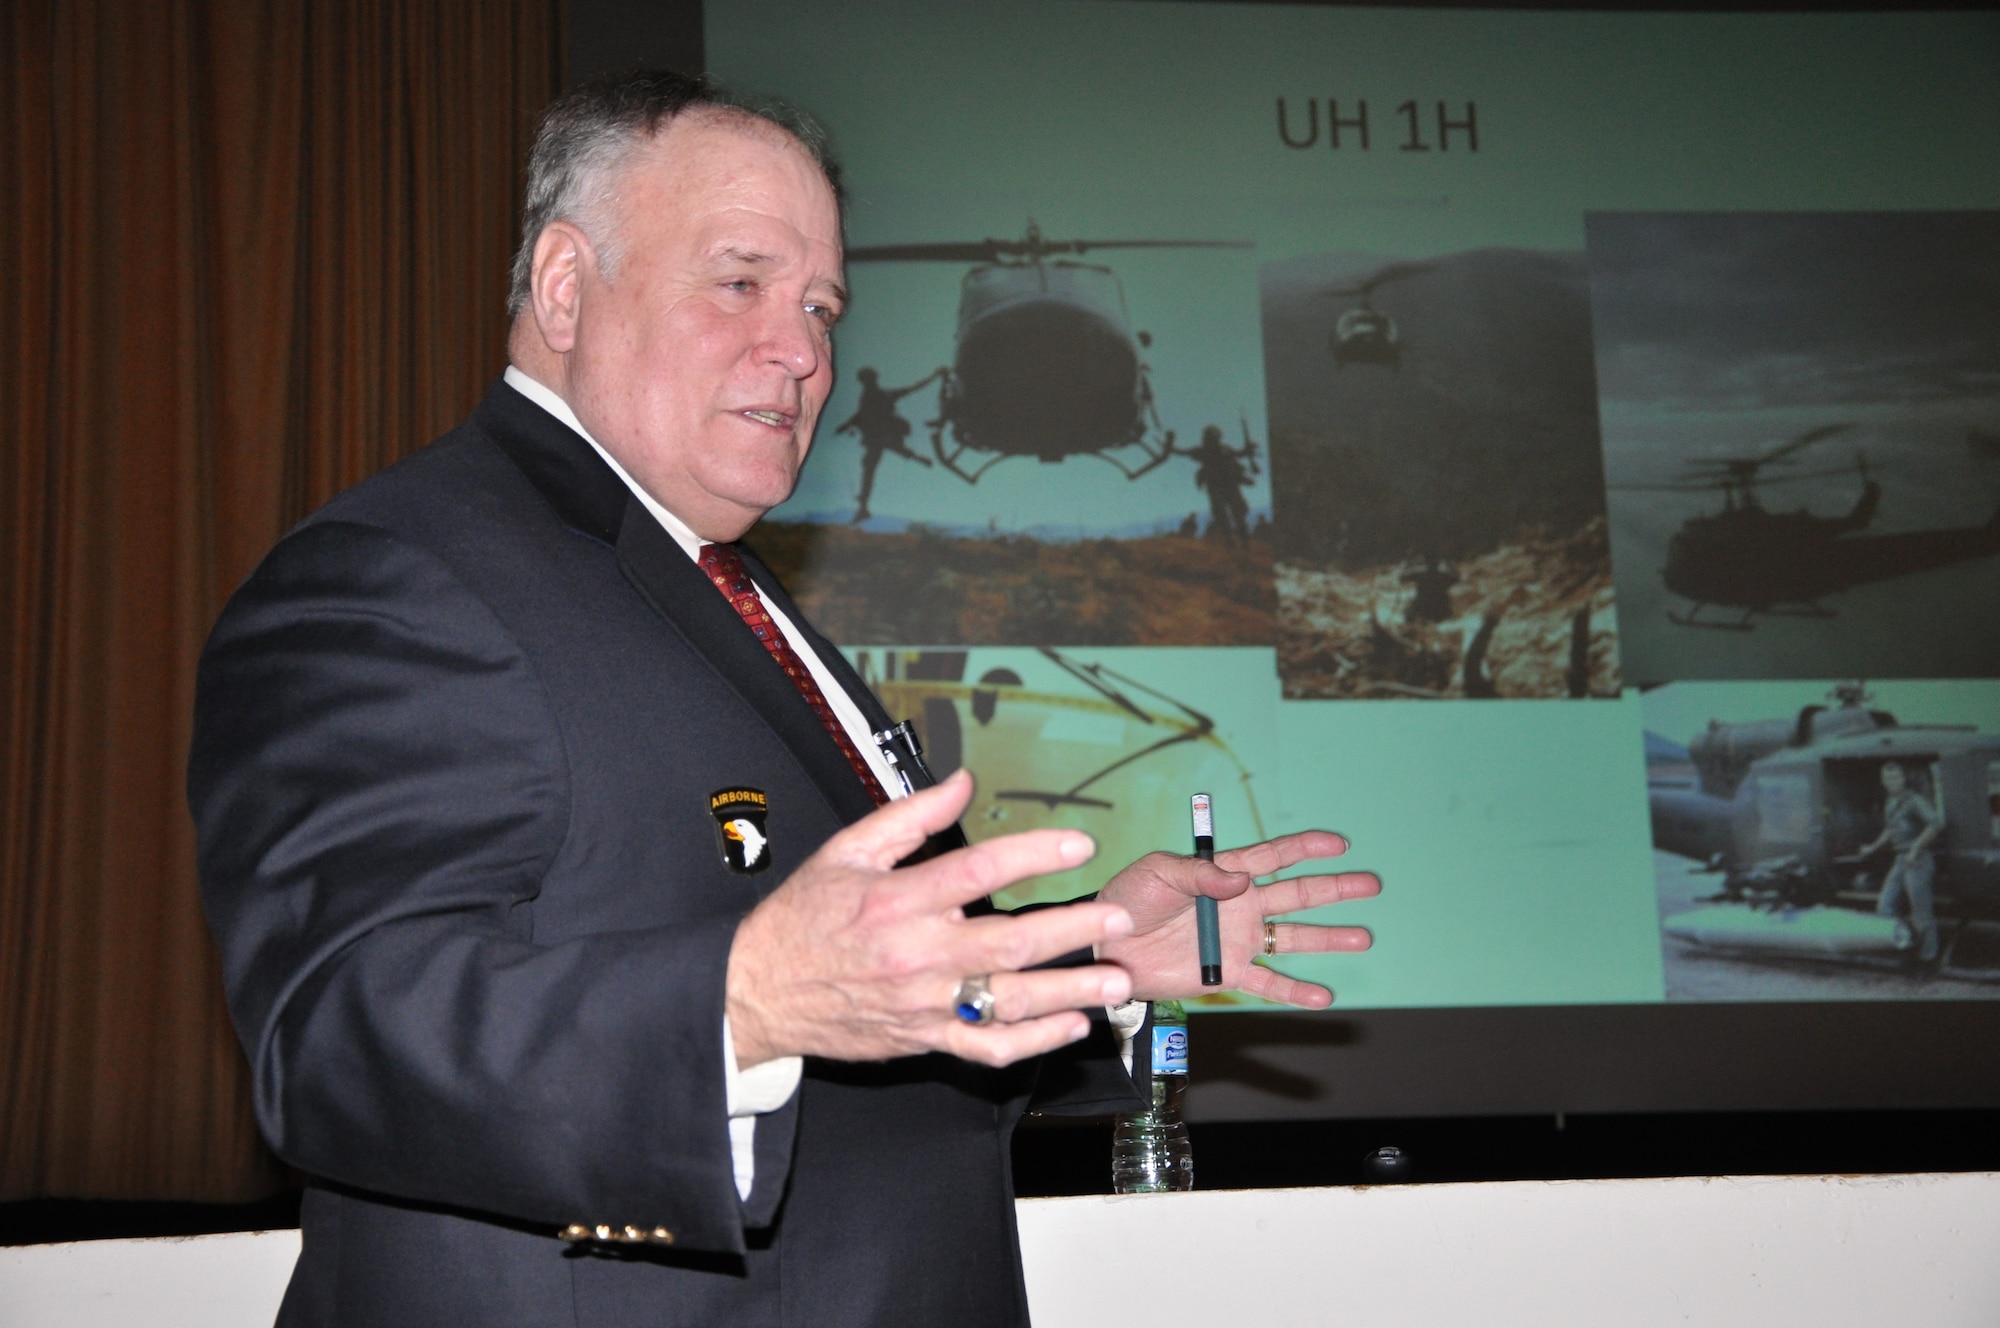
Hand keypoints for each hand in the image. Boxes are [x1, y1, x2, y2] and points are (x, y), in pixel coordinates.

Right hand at [726, 770, 1134, 1069]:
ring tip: (1116, 980)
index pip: (977, 871)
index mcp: (897, 900)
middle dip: (1073, 930)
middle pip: (1009, 942)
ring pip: (1010, 1002)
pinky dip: (1033, 1042)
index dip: (1033, 854)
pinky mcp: (924, 1038)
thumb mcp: (846, 852)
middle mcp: (916, 954)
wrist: (757, 992)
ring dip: (1071, 991)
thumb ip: (911, 817)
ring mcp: (923, 1003)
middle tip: (1118, 918)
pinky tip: (1070, 1026)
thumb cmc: (802, 920)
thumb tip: (963, 783)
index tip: (1078, 846)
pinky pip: (987, 1048)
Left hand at [1096, 831, 1376, 1007]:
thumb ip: (1200, 875)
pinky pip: (1267, 983)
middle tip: (1372, 884)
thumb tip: (1242, 880)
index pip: (1273, 856)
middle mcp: (1238, 905)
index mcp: (1223, 874)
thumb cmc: (1127, 900)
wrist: (1106, 947)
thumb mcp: (1158, 874)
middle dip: (1335, 889)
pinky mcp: (1226, 973)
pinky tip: (1322, 996)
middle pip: (1296, 894)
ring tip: (1365, 937)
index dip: (1306, 848)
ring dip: (1329, 938)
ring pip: (1292, 938)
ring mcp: (1236, 940)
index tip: (1339, 843)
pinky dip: (1295, 991)